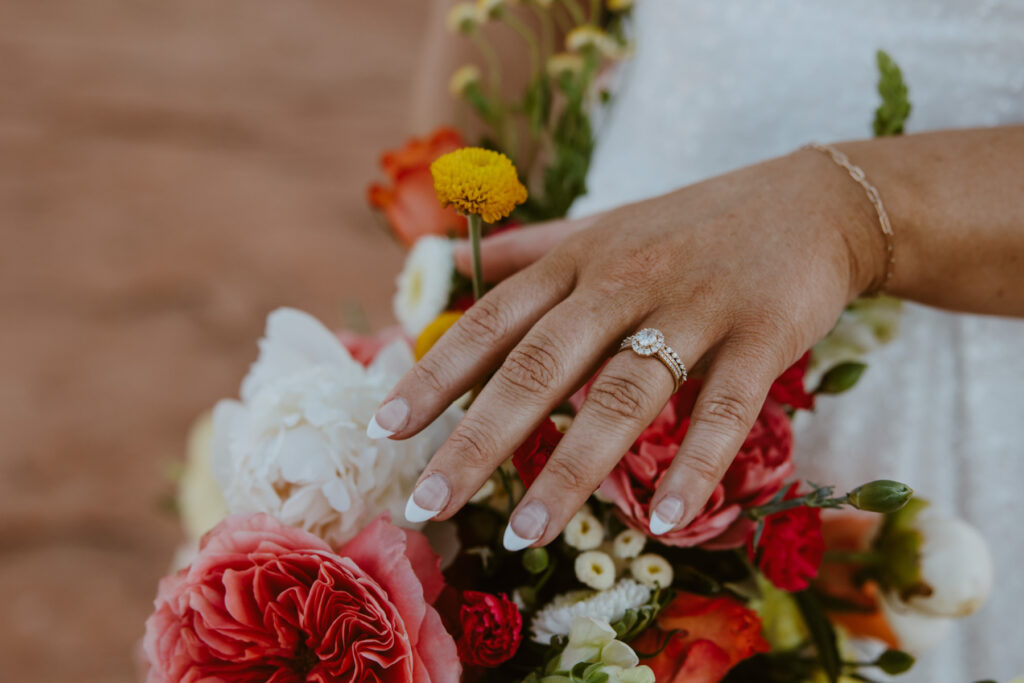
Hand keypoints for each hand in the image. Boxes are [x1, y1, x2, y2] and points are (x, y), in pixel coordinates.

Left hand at [369, 149, 884, 548]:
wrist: (813, 202)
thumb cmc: (692, 226)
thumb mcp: (603, 226)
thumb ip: (529, 248)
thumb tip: (450, 262)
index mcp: (578, 262)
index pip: (493, 321)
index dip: (436, 374)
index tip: (386, 427)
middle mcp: (623, 283)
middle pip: (540, 367)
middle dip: (480, 438)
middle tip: (431, 502)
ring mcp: (693, 308)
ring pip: (623, 394)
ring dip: (572, 469)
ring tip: (525, 532)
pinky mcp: (759, 336)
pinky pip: (723, 409)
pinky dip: (695, 465)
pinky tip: (664, 518)